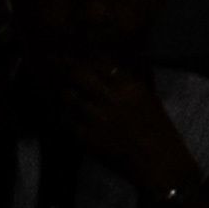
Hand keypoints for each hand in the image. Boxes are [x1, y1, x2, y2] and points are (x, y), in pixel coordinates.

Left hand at [49, 54, 192, 201]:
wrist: (158, 162)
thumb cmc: (161, 130)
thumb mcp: (154, 99)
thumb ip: (145, 78)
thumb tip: (142, 59)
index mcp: (130, 87)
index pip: (103, 63)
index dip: (87, 53)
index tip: (75, 45)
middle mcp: (112, 98)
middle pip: (82, 76)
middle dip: (65, 65)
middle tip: (51, 56)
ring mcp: (99, 118)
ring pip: (72, 97)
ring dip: (60, 88)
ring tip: (47, 80)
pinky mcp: (90, 137)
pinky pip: (69, 122)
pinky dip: (61, 113)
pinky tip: (55, 108)